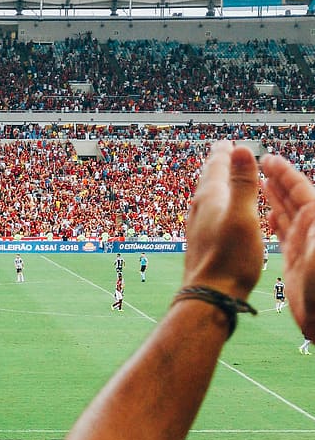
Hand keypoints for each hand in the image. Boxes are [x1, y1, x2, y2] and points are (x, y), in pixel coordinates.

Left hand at [182, 141, 261, 300]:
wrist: (209, 297)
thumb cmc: (229, 259)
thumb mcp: (242, 216)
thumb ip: (243, 183)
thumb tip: (240, 148)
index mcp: (210, 200)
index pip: (216, 168)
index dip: (223, 154)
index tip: (226, 143)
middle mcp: (199, 211)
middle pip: (207, 182)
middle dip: (216, 167)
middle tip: (221, 154)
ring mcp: (196, 229)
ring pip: (205, 200)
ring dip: (214, 186)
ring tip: (219, 181)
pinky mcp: (200, 246)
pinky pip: (206, 217)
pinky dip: (215, 207)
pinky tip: (216, 218)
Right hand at [262, 152, 314, 337]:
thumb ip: (312, 227)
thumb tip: (307, 205)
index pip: (302, 191)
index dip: (286, 174)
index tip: (268, 161)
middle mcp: (312, 231)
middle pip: (294, 198)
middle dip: (279, 180)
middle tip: (260, 164)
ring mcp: (303, 246)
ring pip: (288, 214)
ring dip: (275, 198)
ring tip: (261, 183)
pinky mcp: (294, 261)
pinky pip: (283, 235)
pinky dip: (274, 222)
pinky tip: (267, 217)